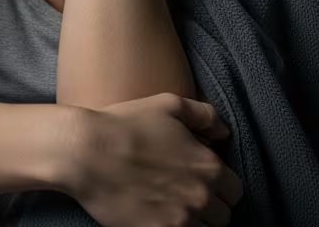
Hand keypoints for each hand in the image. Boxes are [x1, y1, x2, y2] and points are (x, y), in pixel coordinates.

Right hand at [59, 92, 242, 226]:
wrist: (84, 151)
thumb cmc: (125, 124)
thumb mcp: (168, 104)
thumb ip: (204, 115)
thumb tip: (222, 132)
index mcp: (209, 166)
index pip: (234, 191)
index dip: (221, 187)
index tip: (203, 183)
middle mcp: (201, 197)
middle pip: (222, 216)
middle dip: (209, 207)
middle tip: (186, 198)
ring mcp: (180, 220)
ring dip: (193, 222)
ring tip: (172, 210)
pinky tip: (158, 219)